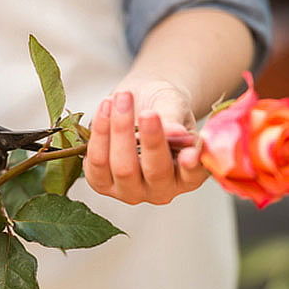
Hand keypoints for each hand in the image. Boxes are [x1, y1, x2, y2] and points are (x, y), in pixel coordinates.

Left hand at [83, 75, 208, 204]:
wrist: (136, 101)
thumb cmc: (161, 106)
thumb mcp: (173, 106)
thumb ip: (173, 121)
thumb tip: (176, 134)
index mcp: (187, 177)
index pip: (191, 174)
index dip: (191, 166)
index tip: (188, 153)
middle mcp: (160, 189)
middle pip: (155, 172)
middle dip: (150, 139)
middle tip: (148, 112)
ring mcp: (130, 190)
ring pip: (122, 168)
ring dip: (120, 130)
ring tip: (122, 99)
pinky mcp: (102, 182)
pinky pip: (97, 162)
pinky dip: (100, 132)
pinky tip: (105, 107)